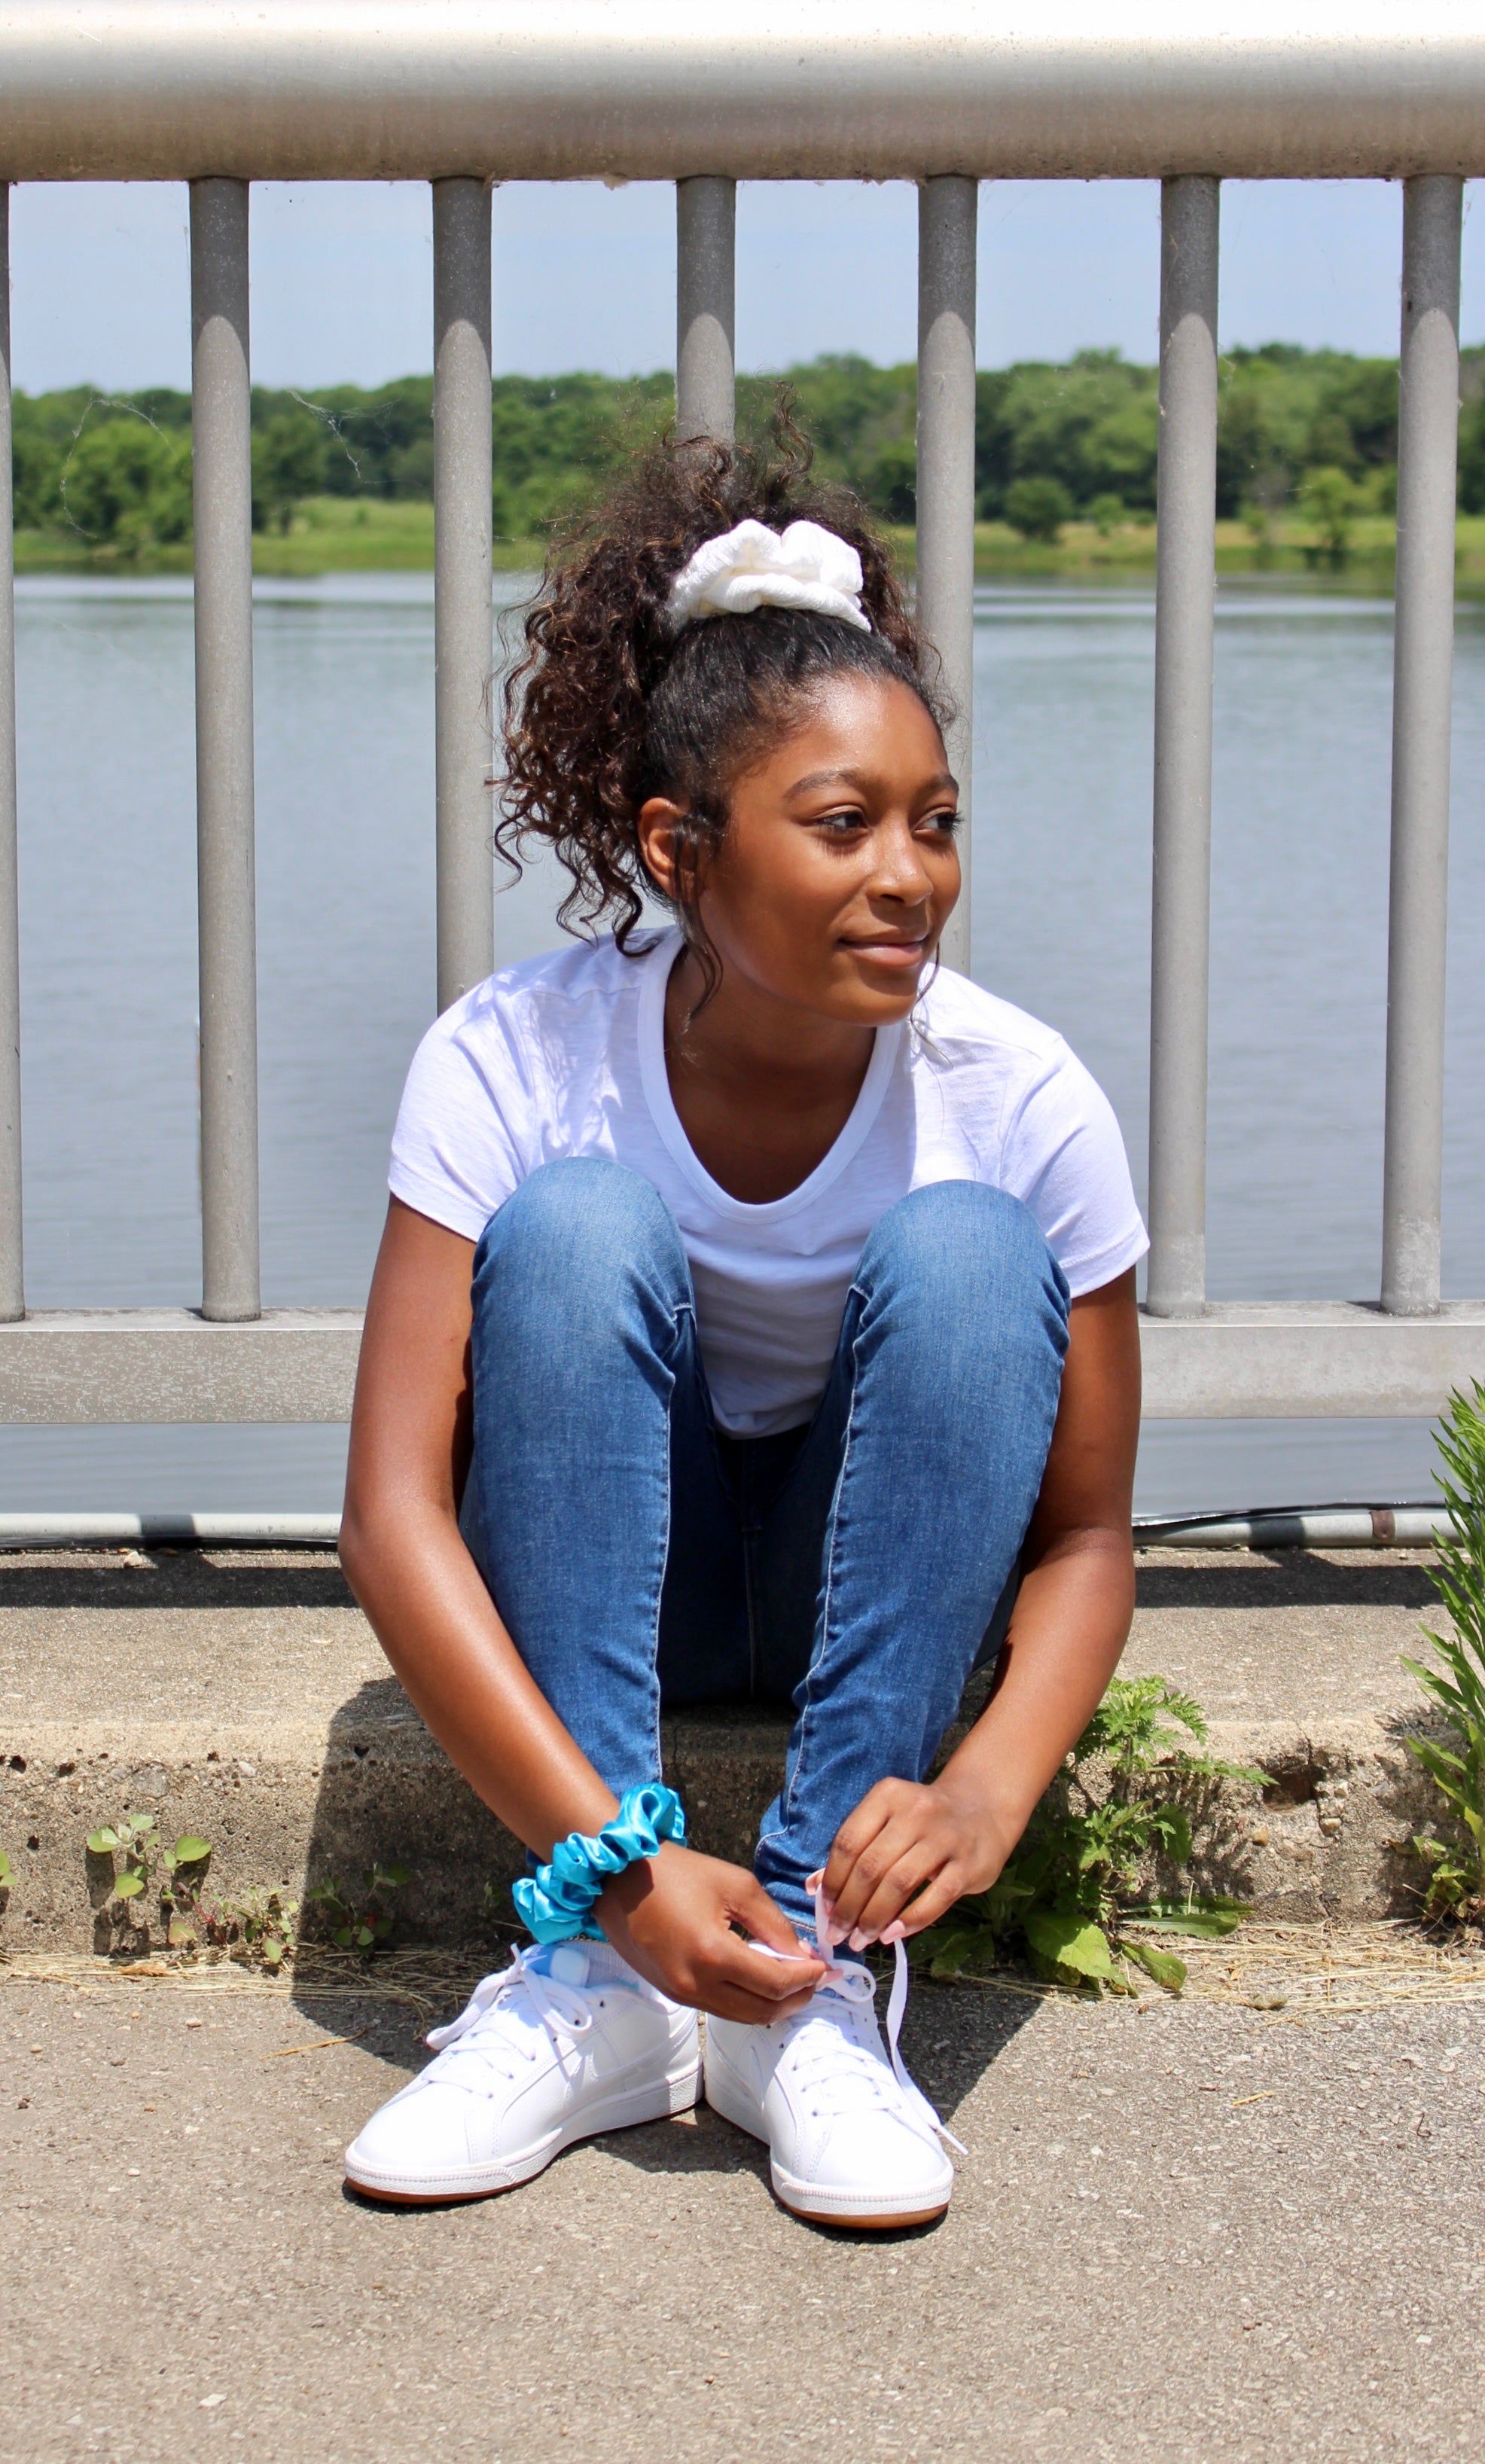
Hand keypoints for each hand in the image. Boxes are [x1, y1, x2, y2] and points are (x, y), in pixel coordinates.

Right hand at [596, 1841, 827, 2022]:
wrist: (617, 1878)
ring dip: (773, 2004)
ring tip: (794, 1981)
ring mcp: (681, 1994)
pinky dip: (747, 2001)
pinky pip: (721, 2008)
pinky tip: (760, 1979)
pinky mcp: (673, 1994)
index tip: (826, 1966)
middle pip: (763, 2011)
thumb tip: (801, 1955)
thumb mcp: (736, 1885)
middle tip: (817, 1979)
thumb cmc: (677, 1872)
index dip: (808, 1978)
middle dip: (797, 1998)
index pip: (776, 1983)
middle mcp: (695, 1984)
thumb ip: (774, 1924)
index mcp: (713, 1954)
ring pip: (743, 2016)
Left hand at [820, 1776, 1013, 1950]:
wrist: (982, 1810)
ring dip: (874, 1918)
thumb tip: (813, 1887)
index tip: (825, 1910)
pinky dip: (911, 1920)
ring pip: (899, 1883)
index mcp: (888, 1796)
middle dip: (849, 1907)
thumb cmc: (923, 1822)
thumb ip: (854, 1851)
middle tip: (839, 1934)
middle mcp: (916, 1811)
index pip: (848, 1842)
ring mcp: (945, 1836)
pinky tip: (893, 1934)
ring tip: (861, 1939)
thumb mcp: (887, 1822)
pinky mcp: (969, 1863)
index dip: (833, 1881)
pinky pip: (936, 1897)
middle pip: (870, 1867)